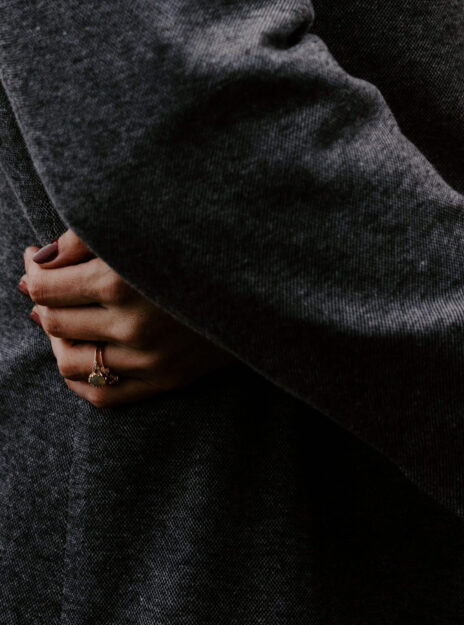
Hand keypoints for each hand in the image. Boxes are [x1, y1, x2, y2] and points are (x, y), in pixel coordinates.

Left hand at [20, 229, 231, 406]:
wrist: (267, 281)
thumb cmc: (203, 245)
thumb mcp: (142, 228)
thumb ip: (84, 239)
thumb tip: (40, 258)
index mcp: (122, 282)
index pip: (46, 286)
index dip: (34, 270)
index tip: (37, 257)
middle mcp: (133, 326)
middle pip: (53, 321)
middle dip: (45, 299)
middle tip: (52, 282)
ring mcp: (151, 359)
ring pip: (69, 362)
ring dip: (58, 339)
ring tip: (66, 317)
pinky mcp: (169, 380)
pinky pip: (102, 396)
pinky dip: (80, 378)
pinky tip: (82, 352)